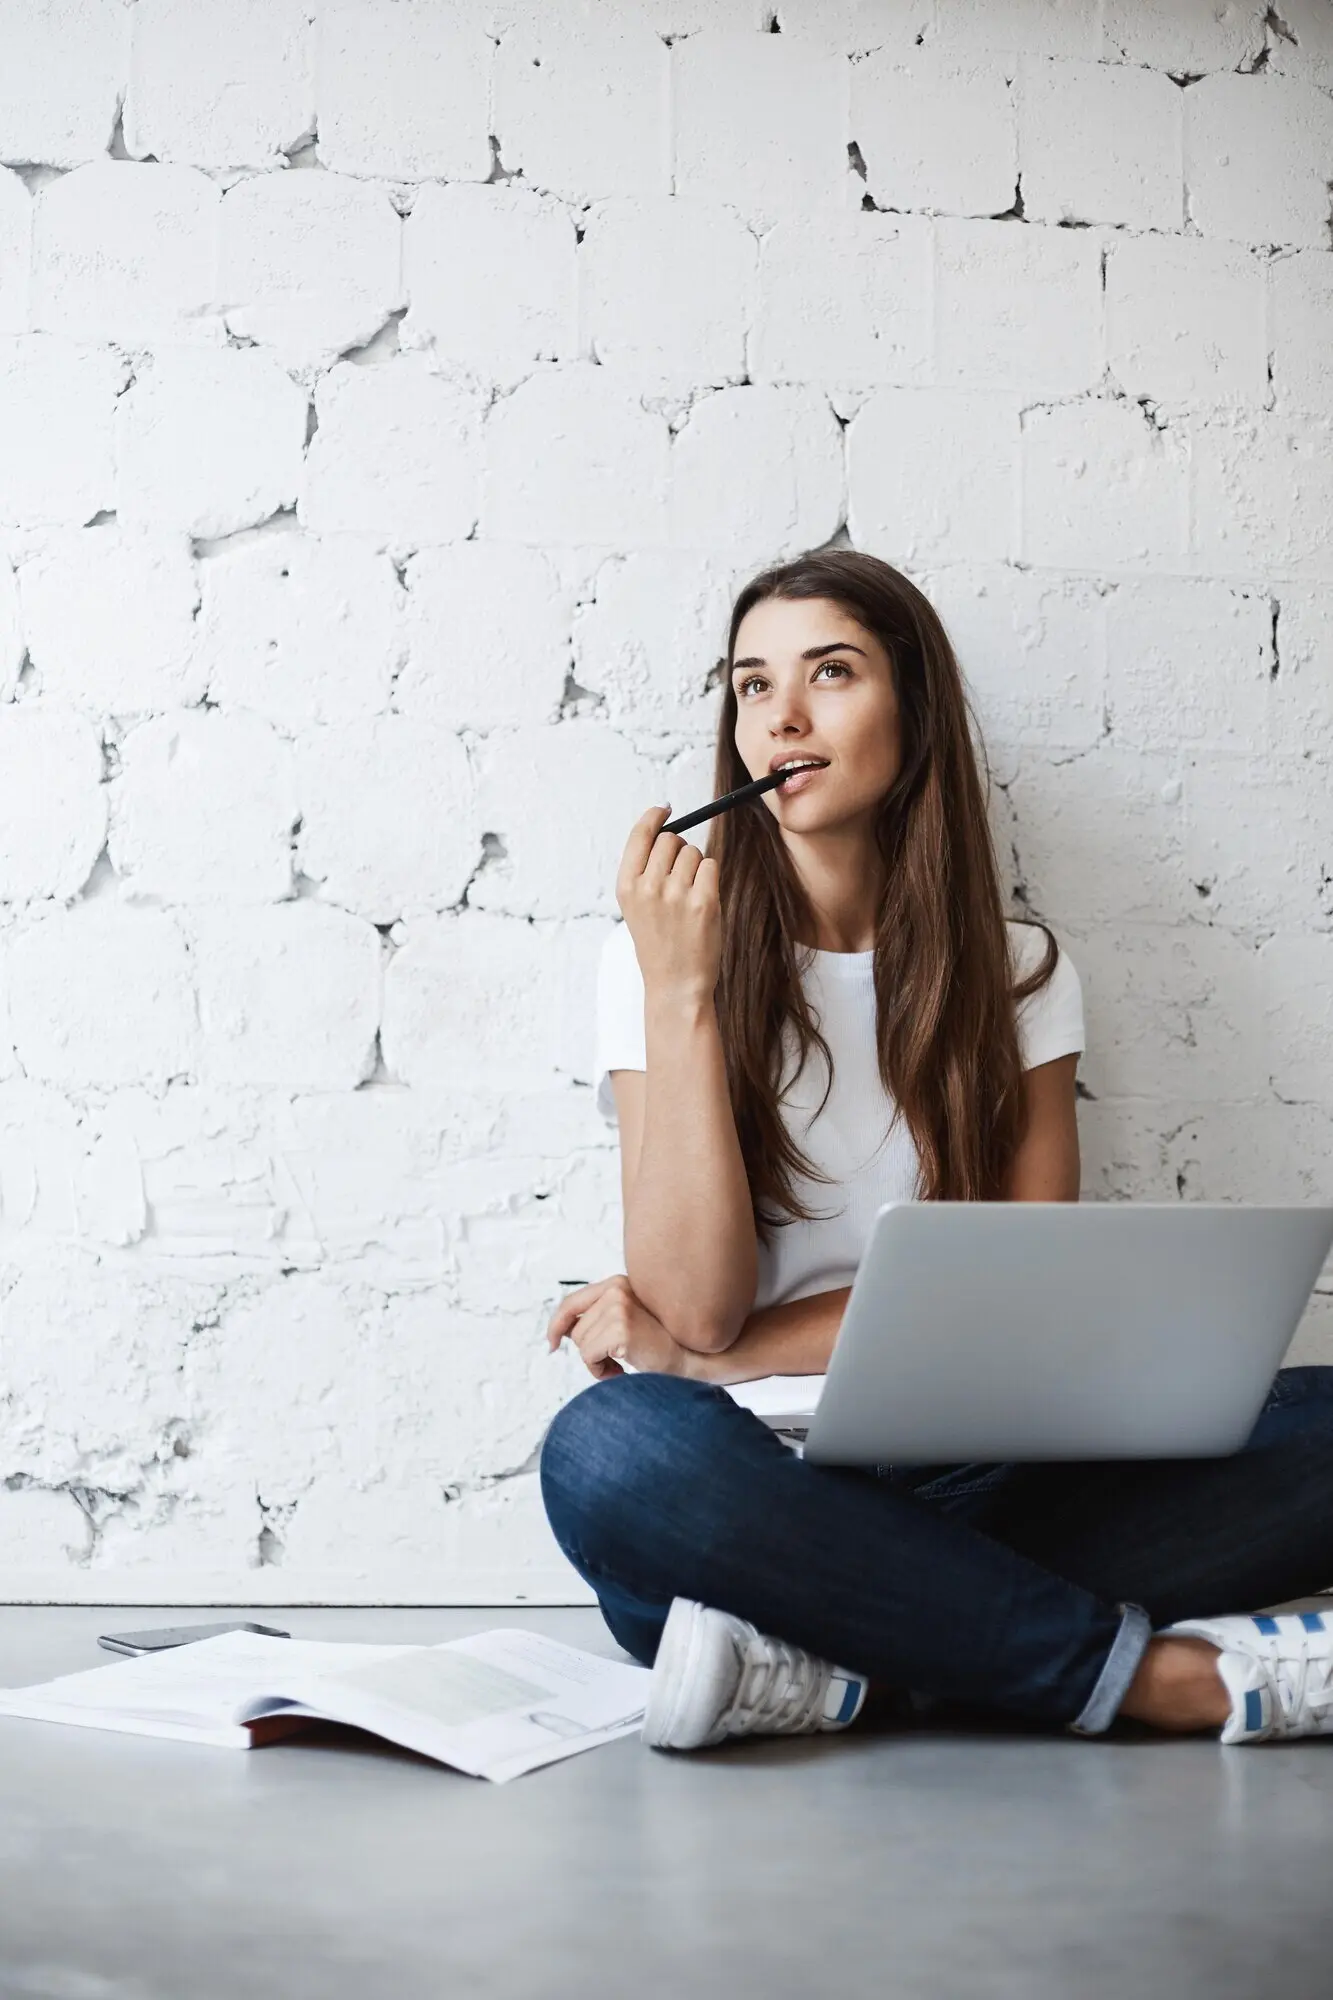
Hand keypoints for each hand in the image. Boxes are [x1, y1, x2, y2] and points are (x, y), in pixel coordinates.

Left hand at [546, 1275, 688, 1380]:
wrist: (691, 1358)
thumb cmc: (658, 1345)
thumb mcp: (626, 1321)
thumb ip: (598, 1318)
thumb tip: (561, 1331)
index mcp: (618, 1283)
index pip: (572, 1302)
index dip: (557, 1324)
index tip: (552, 1344)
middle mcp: (617, 1289)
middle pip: (575, 1329)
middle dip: (589, 1351)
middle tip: (615, 1360)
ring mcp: (620, 1307)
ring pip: (580, 1345)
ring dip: (597, 1362)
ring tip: (622, 1363)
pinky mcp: (621, 1329)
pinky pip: (589, 1357)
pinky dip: (600, 1371)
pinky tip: (622, 1370)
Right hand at [615, 806, 720, 1002]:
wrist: (675, 985)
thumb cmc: (658, 943)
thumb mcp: (636, 907)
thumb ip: (644, 871)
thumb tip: (666, 828)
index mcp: (626, 886)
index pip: (640, 834)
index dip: (654, 817)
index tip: (664, 809)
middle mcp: (648, 886)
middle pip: (671, 839)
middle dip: (678, 850)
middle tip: (679, 877)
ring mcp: (677, 893)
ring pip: (693, 852)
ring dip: (695, 867)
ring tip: (688, 898)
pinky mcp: (704, 901)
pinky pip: (711, 866)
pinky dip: (710, 879)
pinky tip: (702, 902)